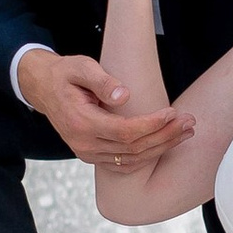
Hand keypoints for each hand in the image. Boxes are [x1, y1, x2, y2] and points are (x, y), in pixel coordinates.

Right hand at [17, 50, 191, 170]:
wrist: (43, 89)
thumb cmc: (65, 74)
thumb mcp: (80, 67)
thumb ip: (101, 80)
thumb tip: (124, 95)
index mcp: (81, 123)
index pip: (125, 132)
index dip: (151, 125)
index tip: (172, 113)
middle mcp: (84, 144)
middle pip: (133, 149)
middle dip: (165, 137)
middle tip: (189, 123)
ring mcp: (87, 153)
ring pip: (132, 160)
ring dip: (161, 148)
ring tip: (185, 133)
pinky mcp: (91, 156)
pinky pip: (123, 165)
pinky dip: (146, 158)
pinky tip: (165, 145)